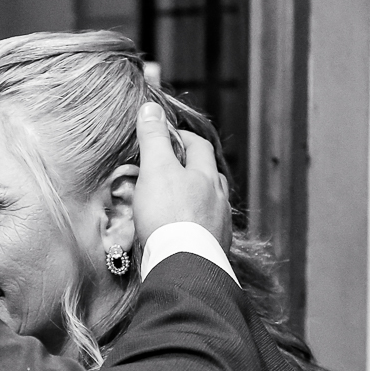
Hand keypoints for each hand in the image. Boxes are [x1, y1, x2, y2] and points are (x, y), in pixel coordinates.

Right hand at [133, 102, 231, 247]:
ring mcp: (218, 224)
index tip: (167, 136)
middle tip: (175, 165)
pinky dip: (197, 222)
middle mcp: (218, 198)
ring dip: (200, 195)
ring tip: (183, 196)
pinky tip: (185, 228)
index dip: (182, 138)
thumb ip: (154, 138)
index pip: (198, 146)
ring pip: (212, 201)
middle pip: (210, 173)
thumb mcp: (155, 169)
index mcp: (205, 175)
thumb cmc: (168, 214)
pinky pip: (208, 227)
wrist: (182, 263)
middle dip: (195, 166)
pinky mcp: (213, 247)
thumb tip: (151, 107)